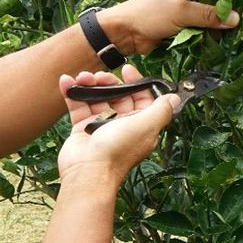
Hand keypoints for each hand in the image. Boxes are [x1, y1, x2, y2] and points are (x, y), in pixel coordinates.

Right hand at [57, 65, 179, 185]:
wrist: (88, 172)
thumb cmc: (117, 151)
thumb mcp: (146, 126)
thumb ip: (161, 109)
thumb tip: (175, 98)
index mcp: (142, 125)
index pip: (142, 98)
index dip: (136, 82)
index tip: (127, 69)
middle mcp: (123, 125)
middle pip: (118, 95)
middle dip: (109, 81)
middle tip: (99, 76)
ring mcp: (101, 127)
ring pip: (97, 98)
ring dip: (89, 84)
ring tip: (81, 78)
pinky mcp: (82, 129)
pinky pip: (78, 106)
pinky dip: (72, 92)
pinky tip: (66, 81)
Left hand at [98, 0, 239, 54]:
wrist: (124, 34)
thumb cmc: (149, 14)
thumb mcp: (181, 11)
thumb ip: (208, 15)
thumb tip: (236, 19)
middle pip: (216, 3)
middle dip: (229, 14)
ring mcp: (186, 13)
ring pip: (210, 20)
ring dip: (220, 29)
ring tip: (237, 36)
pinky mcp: (182, 30)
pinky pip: (201, 33)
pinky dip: (210, 38)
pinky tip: (222, 43)